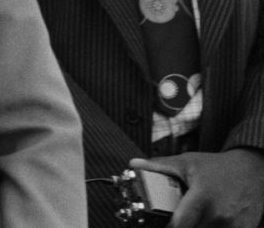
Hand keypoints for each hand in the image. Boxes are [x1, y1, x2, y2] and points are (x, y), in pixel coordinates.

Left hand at [129, 148, 263, 226]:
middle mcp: (220, 216)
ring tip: (192, 217)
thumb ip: (159, 167)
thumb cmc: (218, 167)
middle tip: (174, 219)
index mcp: (202, 198)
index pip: (179, 225)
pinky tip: (206, 221)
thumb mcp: (187, 162)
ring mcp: (234, 227)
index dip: (168, 227)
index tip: (157, 224)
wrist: (252, 171)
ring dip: (196, 227)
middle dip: (181, 226)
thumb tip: (133, 164)